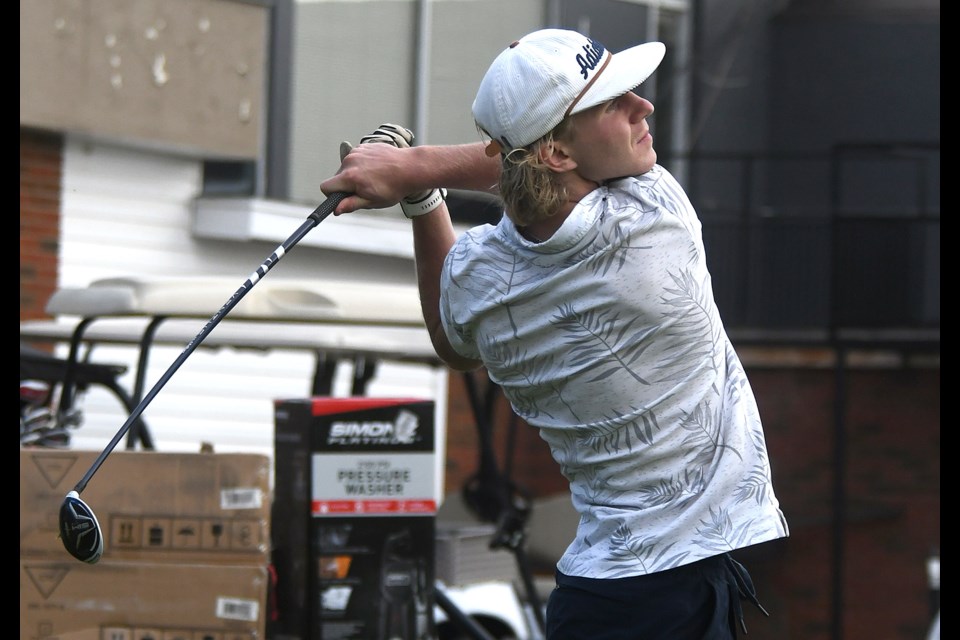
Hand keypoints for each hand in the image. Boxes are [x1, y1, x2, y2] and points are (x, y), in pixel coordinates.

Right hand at [325, 124, 444, 217]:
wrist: (410, 168)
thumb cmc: (393, 188)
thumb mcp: (372, 201)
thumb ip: (351, 204)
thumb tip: (336, 209)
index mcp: (350, 177)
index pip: (326, 187)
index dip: (332, 195)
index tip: (343, 199)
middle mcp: (350, 161)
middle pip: (337, 177)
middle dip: (346, 185)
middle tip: (365, 190)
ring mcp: (357, 152)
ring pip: (346, 167)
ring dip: (354, 174)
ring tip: (373, 179)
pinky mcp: (364, 146)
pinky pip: (355, 158)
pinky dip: (361, 164)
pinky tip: (376, 169)